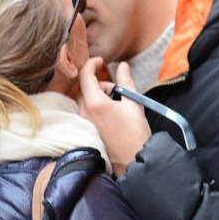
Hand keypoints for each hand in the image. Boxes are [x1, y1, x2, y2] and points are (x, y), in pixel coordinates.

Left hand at [78, 58, 150, 176]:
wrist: (133, 159)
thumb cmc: (135, 132)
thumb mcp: (133, 103)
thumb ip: (126, 81)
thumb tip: (122, 65)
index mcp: (94, 102)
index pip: (85, 75)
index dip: (92, 63)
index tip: (101, 61)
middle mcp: (84, 111)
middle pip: (83, 87)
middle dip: (98, 83)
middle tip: (116, 89)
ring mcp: (83, 122)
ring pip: (84, 99)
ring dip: (97, 94)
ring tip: (117, 103)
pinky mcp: (85, 129)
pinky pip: (85, 110)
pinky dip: (94, 105)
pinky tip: (110, 112)